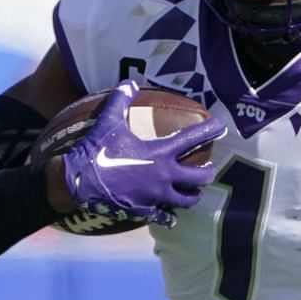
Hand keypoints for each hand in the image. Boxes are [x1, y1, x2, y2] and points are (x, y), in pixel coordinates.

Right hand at [58, 81, 223, 227]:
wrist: (78, 182)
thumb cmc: (96, 151)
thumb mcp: (108, 122)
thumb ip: (121, 100)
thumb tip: (128, 82)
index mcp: (160, 153)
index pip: (193, 139)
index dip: (210, 130)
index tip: (221, 127)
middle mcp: (164, 176)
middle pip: (199, 178)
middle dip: (207, 173)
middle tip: (208, 169)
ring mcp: (155, 196)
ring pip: (186, 200)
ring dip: (192, 195)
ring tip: (193, 192)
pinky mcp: (144, 211)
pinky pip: (163, 217)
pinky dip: (168, 216)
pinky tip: (170, 217)